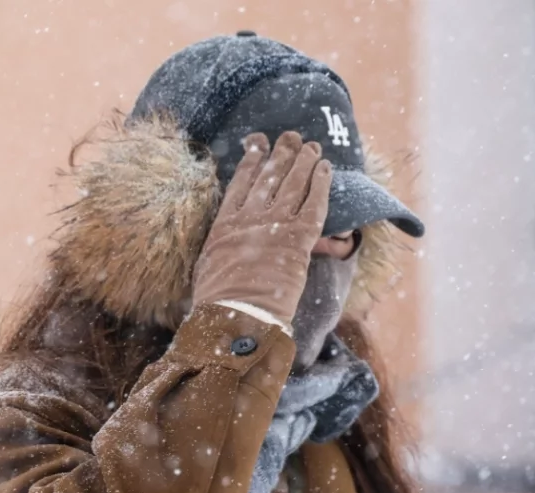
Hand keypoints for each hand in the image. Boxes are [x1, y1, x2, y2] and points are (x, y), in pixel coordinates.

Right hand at [191, 131, 331, 327]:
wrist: (236, 313)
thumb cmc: (218, 299)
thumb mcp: (208, 265)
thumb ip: (218, 247)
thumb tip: (220, 248)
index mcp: (226, 221)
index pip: (241, 180)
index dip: (253, 158)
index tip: (259, 142)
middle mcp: (251, 216)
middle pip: (270, 175)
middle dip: (283, 153)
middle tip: (292, 137)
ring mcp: (275, 225)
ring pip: (294, 183)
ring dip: (305, 161)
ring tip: (313, 147)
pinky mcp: (298, 238)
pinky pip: (314, 203)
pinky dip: (321, 183)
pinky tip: (326, 168)